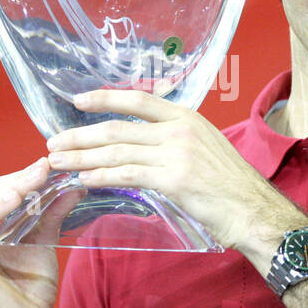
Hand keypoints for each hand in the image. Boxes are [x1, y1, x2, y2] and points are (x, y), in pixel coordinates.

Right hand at [0, 158, 83, 307]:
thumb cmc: (31, 291)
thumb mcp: (42, 242)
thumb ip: (51, 213)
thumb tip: (74, 184)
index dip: (21, 177)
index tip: (49, 164)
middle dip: (19, 181)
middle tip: (47, 167)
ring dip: (9, 192)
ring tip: (34, 178)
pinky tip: (12, 199)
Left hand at [44, 88, 294, 252]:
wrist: (254, 209)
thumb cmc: (231, 185)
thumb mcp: (206, 147)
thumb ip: (175, 140)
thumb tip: (143, 143)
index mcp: (187, 117)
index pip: (138, 100)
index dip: (104, 98)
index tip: (78, 101)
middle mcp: (179, 130)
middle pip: (119, 127)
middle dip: (81, 135)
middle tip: (54, 142)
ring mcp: (176, 153)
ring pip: (117, 151)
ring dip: (82, 157)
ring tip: (58, 163)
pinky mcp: (173, 179)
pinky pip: (127, 174)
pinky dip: (101, 176)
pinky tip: (83, 179)